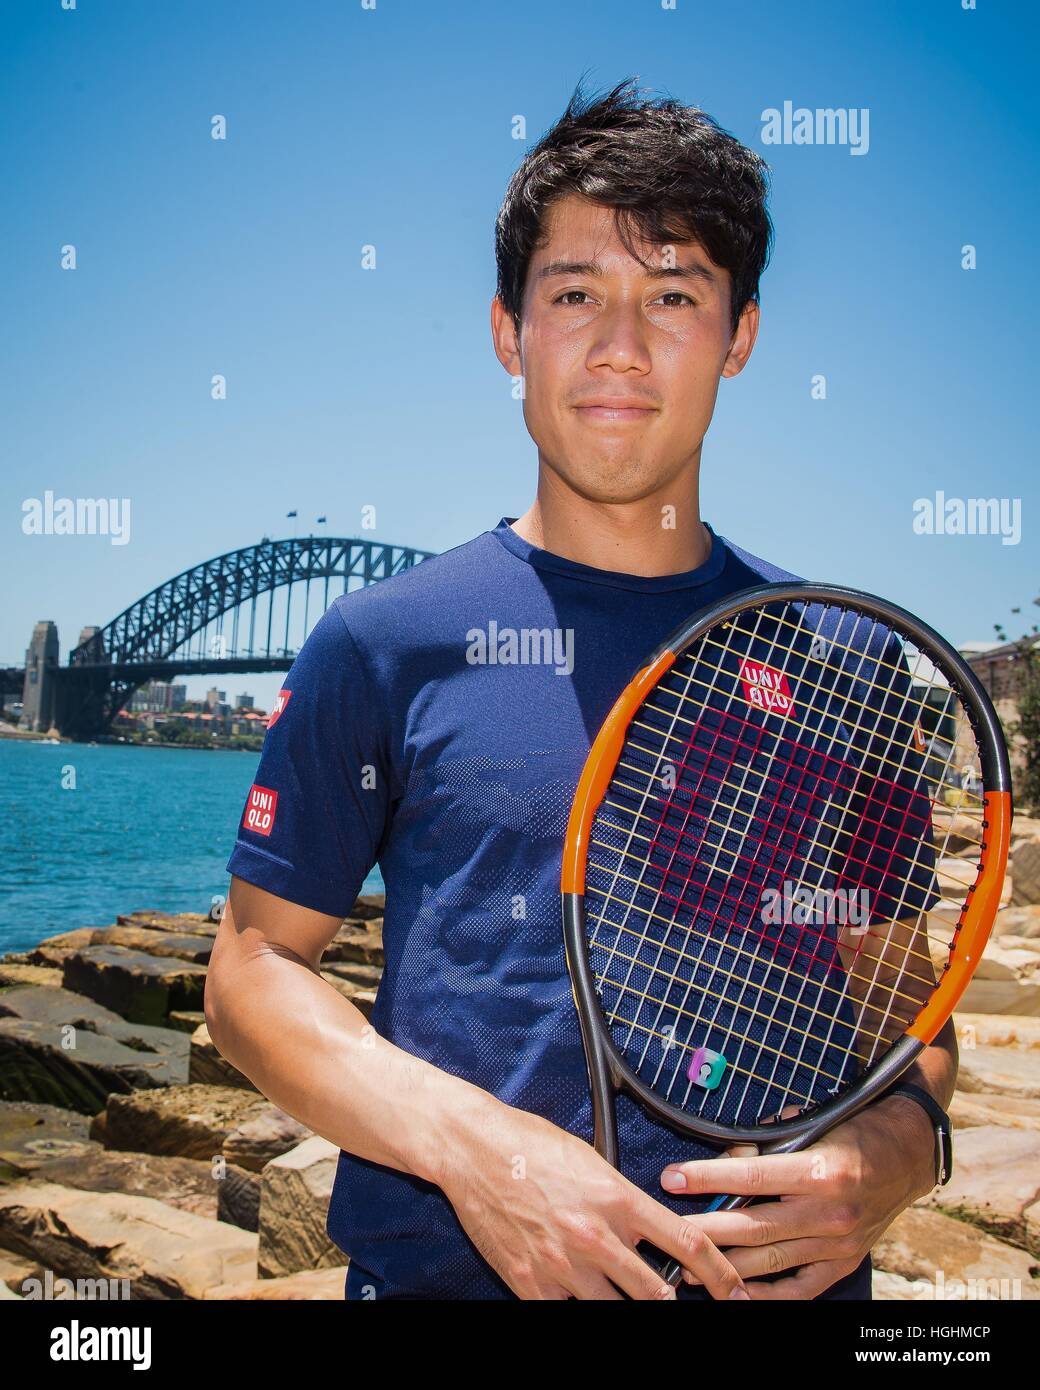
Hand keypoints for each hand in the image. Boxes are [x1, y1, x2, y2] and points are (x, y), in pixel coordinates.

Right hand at [439, 1095, 751, 1300]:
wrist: (474, 1149)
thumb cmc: (531, 1145)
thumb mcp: (592, 1160)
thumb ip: (624, 1199)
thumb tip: (652, 1229)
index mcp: (617, 1199)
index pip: (686, 1244)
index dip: (720, 1275)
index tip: (735, 1293)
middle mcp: (596, 1237)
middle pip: (657, 1294)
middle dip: (674, 1304)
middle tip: (680, 1303)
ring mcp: (562, 1266)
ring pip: (614, 1311)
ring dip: (623, 1304)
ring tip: (622, 1293)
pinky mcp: (530, 1284)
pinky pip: (567, 1314)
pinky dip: (576, 1306)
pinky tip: (576, 1292)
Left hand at [658, 1095, 936, 1299]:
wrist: (907, 1156)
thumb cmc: (856, 1131)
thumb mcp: (813, 1123)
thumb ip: (770, 1142)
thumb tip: (728, 1157)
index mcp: (821, 1171)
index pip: (751, 1176)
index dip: (707, 1177)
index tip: (672, 1177)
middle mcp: (829, 1212)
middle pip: (752, 1226)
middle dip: (704, 1227)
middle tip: (668, 1227)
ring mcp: (836, 1244)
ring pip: (768, 1261)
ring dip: (724, 1265)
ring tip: (688, 1266)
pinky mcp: (842, 1263)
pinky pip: (798, 1288)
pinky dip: (766, 1294)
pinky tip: (736, 1291)